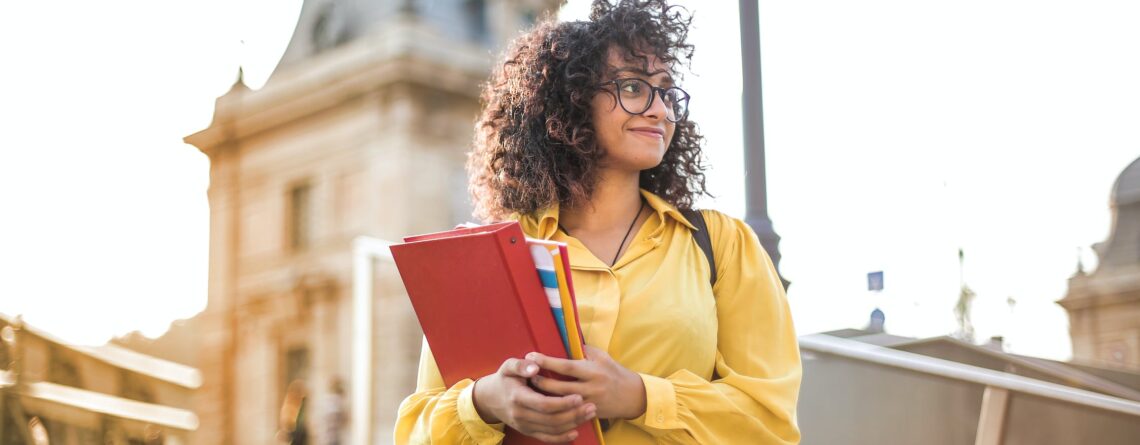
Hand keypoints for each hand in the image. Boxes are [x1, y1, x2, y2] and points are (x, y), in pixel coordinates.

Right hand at [473, 356, 597, 442]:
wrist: (490, 399)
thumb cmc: (504, 379)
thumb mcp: (508, 366)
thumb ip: (521, 365)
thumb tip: (535, 366)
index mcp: (518, 397)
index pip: (544, 404)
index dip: (563, 403)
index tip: (579, 397)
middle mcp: (520, 415)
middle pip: (551, 419)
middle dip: (573, 414)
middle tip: (591, 406)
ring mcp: (524, 425)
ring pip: (552, 429)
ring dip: (572, 424)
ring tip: (589, 414)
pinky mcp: (527, 431)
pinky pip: (546, 438)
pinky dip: (561, 438)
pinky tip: (575, 432)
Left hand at [527, 345, 646, 420]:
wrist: (632, 396)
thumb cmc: (614, 372)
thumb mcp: (602, 357)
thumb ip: (583, 350)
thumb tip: (564, 341)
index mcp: (593, 371)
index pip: (566, 366)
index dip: (547, 361)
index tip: (531, 356)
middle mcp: (591, 388)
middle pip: (560, 387)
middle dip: (541, 381)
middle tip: (526, 374)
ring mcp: (589, 403)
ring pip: (561, 402)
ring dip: (544, 396)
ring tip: (530, 388)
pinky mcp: (589, 414)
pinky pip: (568, 412)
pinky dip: (554, 407)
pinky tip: (543, 403)